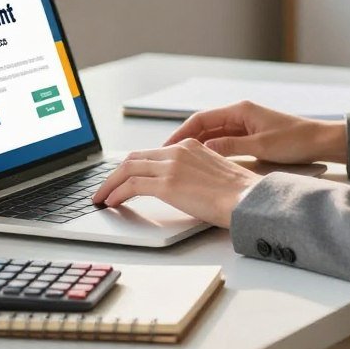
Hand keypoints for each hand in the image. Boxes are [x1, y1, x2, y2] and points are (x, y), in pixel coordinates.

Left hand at [91, 139, 258, 228]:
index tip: (122, 177)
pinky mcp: (167, 184)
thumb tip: (181, 188)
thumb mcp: (214, 173)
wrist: (248, 199)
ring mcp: (171, 166)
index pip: (151, 153)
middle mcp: (178, 151)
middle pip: (134, 158)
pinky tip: (111, 203)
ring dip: (110, 184)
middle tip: (104, 187)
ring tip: (101, 197)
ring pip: (127, 169)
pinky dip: (116, 193)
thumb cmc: (238, 194)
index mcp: (190, 146)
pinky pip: (131, 186)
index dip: (132, 165)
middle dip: (115, 173)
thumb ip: (194, 174)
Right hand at [162, 101, 345, 163]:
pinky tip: (203, 163)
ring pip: (213, 135)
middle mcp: (240, 115)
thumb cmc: (296, 140)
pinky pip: (224, 142)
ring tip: (179, 162)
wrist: (321, 141)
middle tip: (165, 157)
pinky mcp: (251, 136)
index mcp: (240, 111)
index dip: (181, 133)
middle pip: (204, 126)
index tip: (166, 147)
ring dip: (196, 146)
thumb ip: (231, 147)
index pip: (201, 119)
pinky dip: (212, 151)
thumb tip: (204, 150)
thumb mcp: (261, 147)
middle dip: (184, 141)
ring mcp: (245, 125)